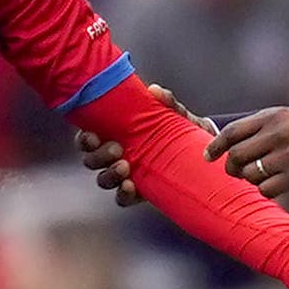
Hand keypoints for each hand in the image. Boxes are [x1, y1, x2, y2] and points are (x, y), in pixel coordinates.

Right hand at [75, 84, 212, 206]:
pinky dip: (122, 194)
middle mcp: (113, 156)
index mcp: (113, 134)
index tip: (93, 136)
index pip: (88, 138)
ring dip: (109, 175)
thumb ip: (168, 101)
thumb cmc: (180, 128)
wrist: (203, 153)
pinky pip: (121, 198)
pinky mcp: (137, 192)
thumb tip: (155, 91)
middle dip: (99, 156)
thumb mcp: (175, 113)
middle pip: (91, 160)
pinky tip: (131, 186)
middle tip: (116, 149)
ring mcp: (124, 175)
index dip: (84, 139)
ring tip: (125, 167)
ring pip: (103, 180)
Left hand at [205, 107, 288, 197]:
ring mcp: (287, 156)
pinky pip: (266, 189)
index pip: (232, 131)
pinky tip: (277, 186)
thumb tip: (237, 145)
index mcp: (274, 116)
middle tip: (236, 171)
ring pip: (250, 174)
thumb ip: (267, 127)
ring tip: (263, 176)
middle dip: (231, 167)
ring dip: (251, 179)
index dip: (215, 146)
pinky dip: (267, 190)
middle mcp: (276, 134)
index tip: (208, 156)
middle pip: (236, 155)